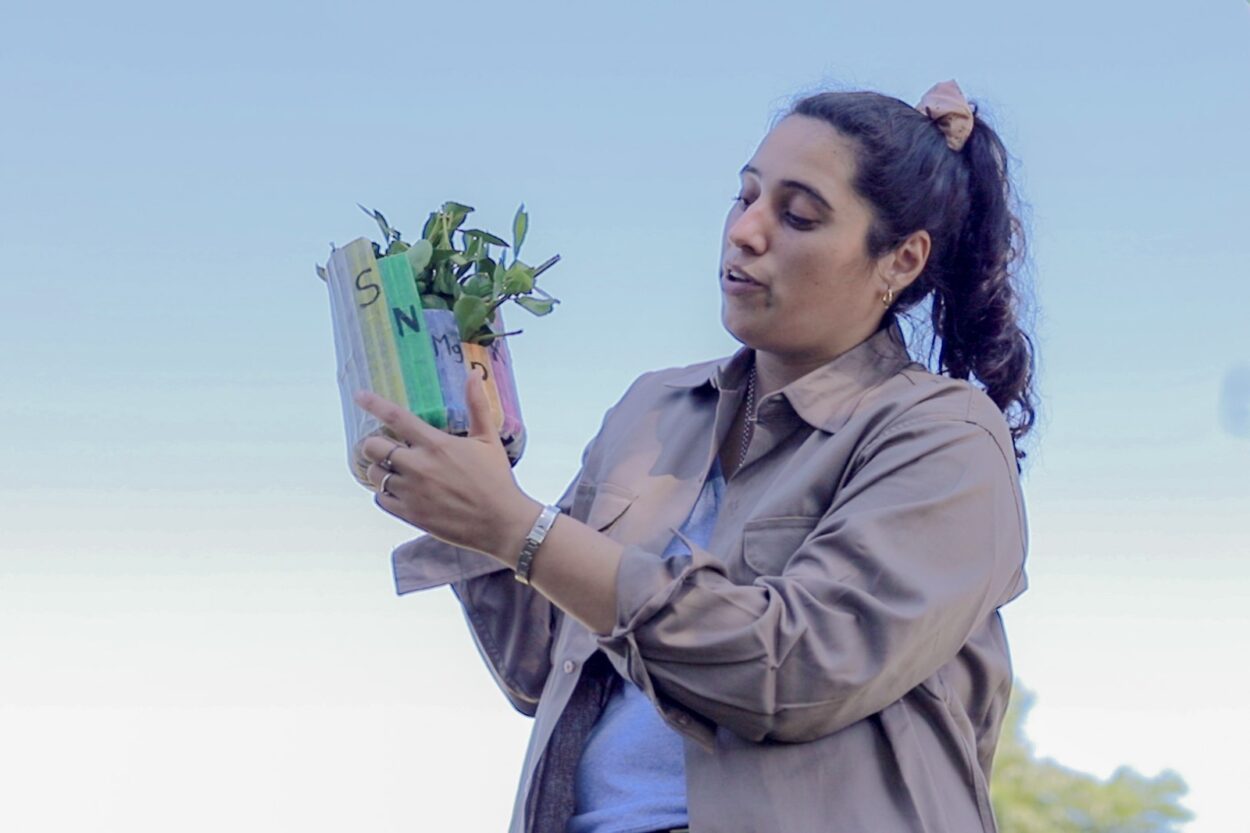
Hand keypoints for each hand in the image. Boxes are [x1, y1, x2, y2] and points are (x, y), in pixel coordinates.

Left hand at [354, 376, 541, 561]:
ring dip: (380, 470)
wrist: (501, 523)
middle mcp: (418, 466)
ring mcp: (411, 492)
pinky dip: (385, 493)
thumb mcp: (489, 440)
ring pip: (374, 474)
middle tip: (386, 448)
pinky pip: (380, 499)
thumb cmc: (497, 479)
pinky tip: (399, 491)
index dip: (373, 404)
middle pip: (373, 446)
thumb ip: (477, 405)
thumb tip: (473, 373)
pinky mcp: (410, 514)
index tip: (359, 395)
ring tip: (394, 471)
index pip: (396, 417)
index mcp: (436, 444)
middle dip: (374, 444)